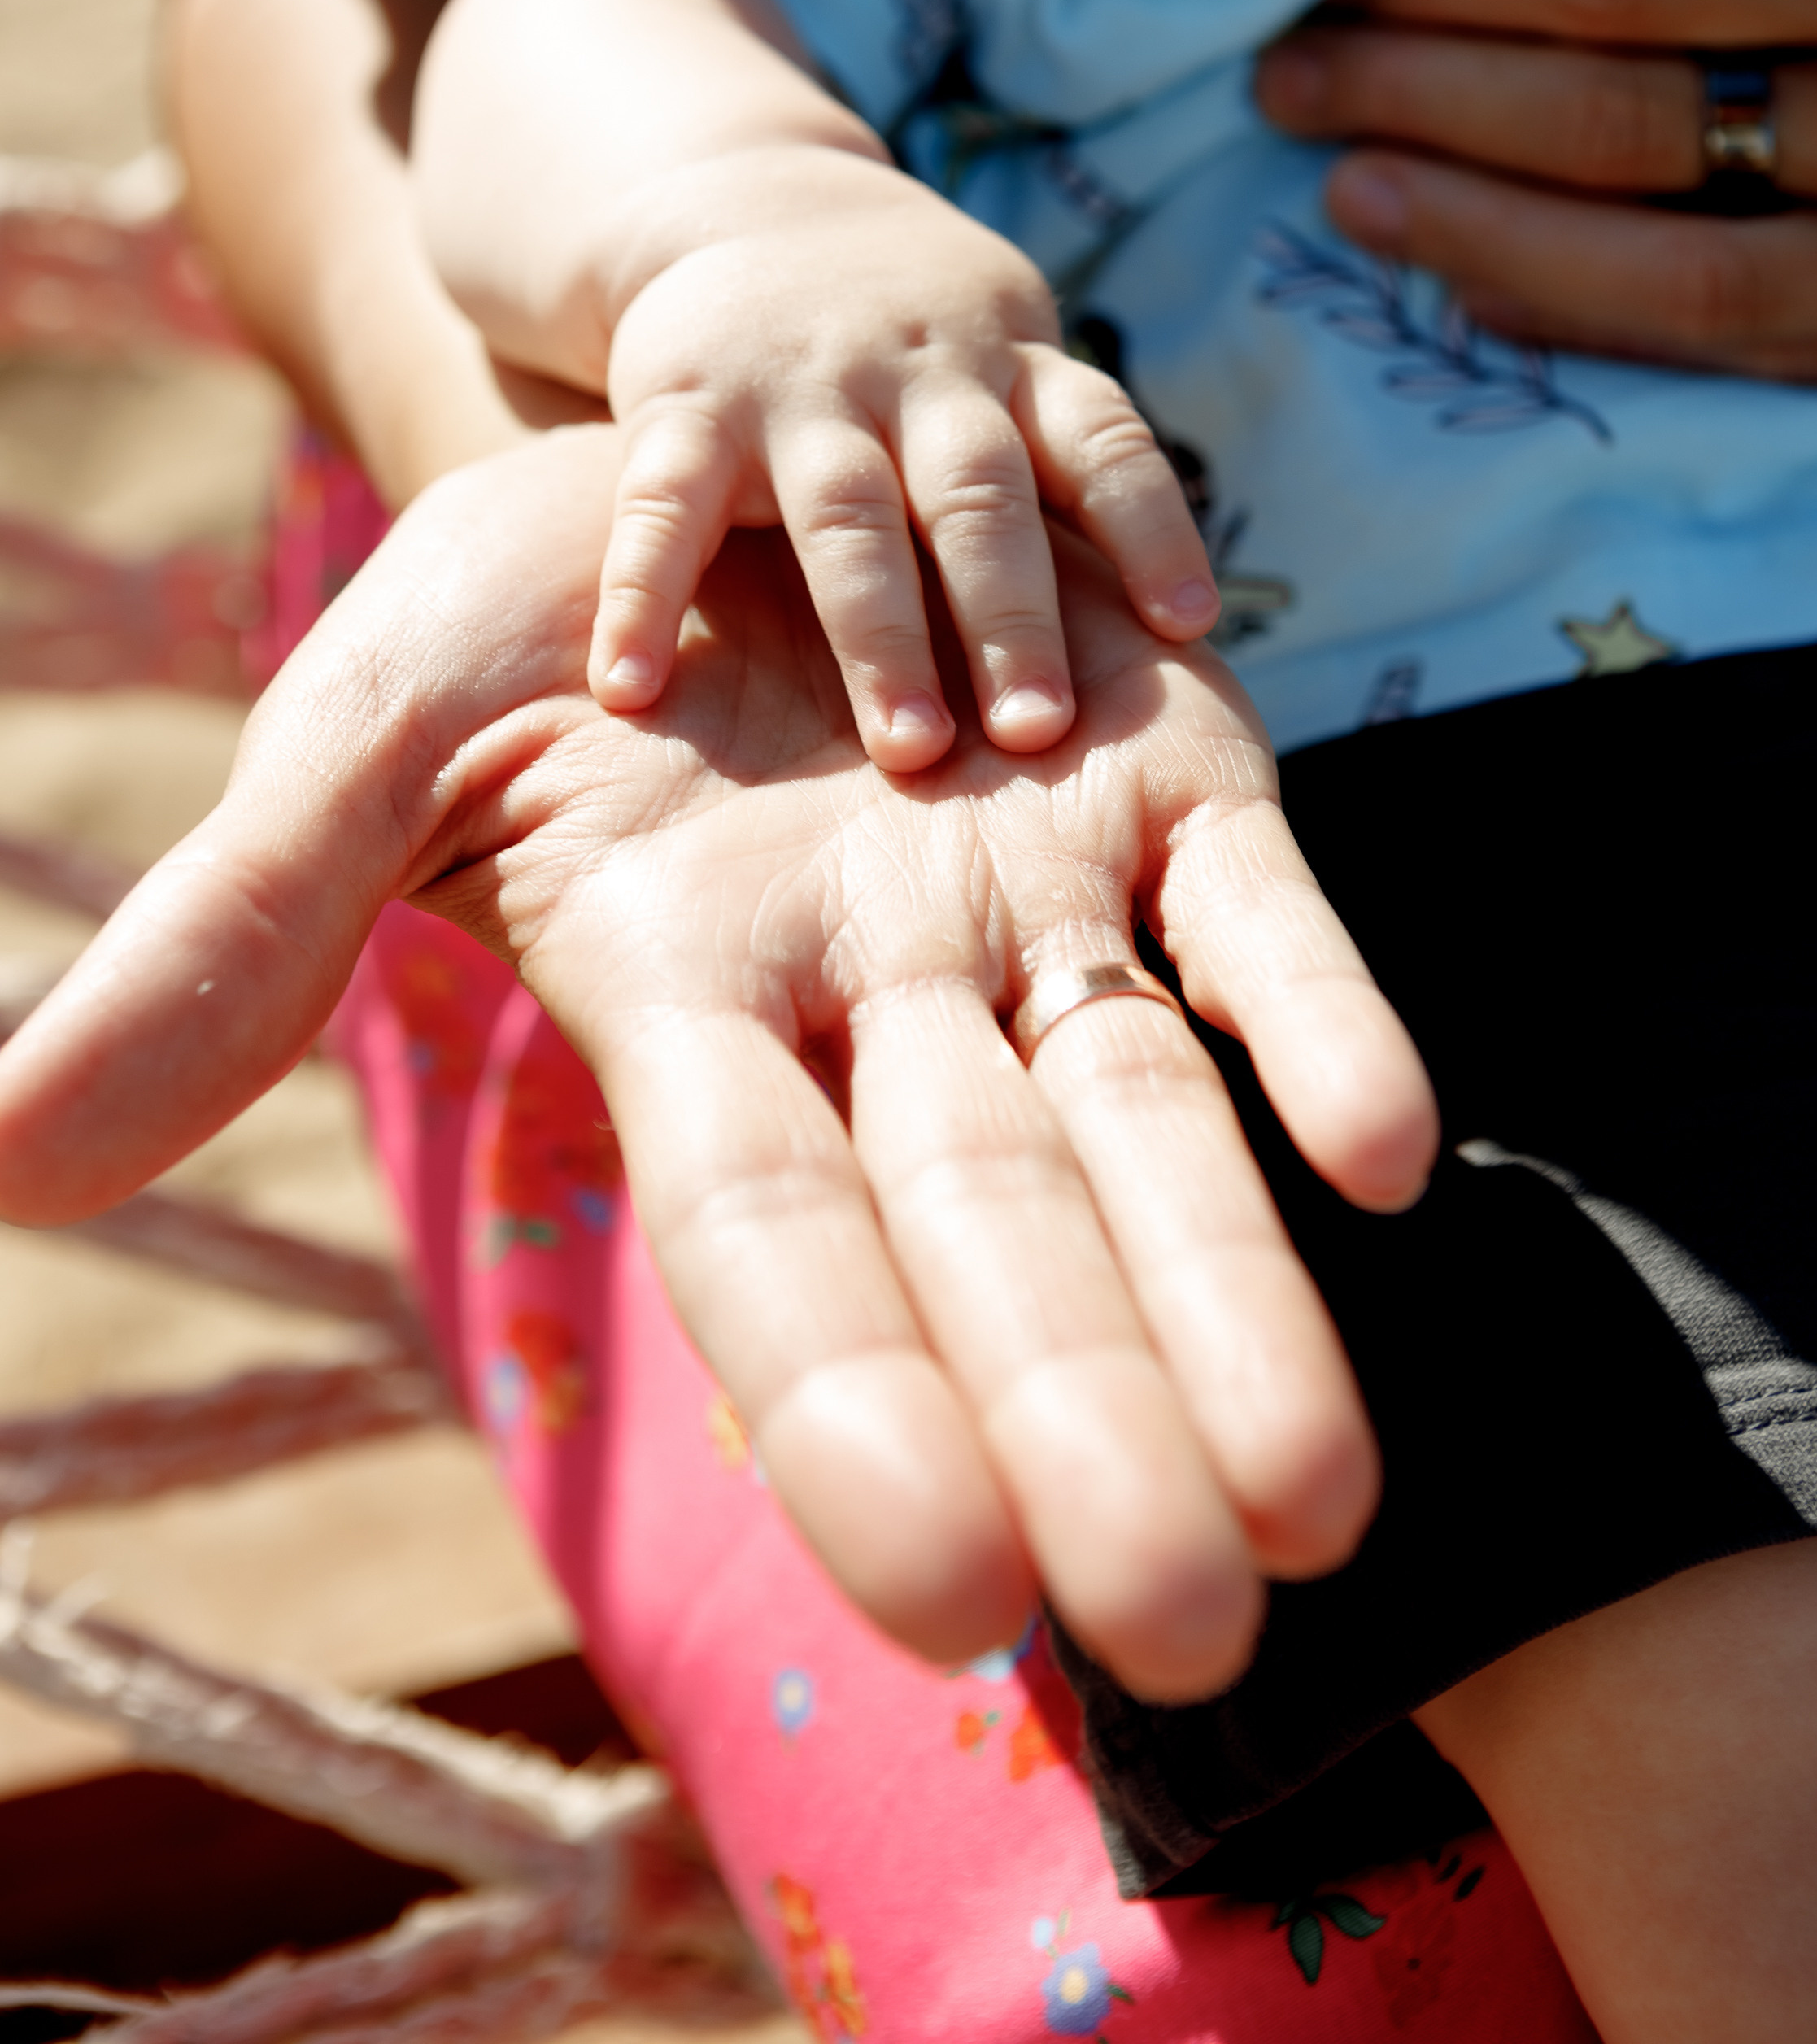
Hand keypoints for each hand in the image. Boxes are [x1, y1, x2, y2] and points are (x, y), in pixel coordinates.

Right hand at [0, 427, 1434, 1703]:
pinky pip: (1261, 921)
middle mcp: (890, 998)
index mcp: (694, 1005)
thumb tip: (6, 1157)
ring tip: (1330, 1512)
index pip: (770, 1240)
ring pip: (1155, 1123)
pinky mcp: (1172, 786)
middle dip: (1090, 1419)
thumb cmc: (525, 617)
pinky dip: (1320, 1019)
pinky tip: (1387, 1158)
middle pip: (996, 1232)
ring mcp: (1045, 898)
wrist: (717, 473)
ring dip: (1244, 1300)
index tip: (952, 1595)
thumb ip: (237, 933)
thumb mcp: (373, 736)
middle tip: (1200, 1635)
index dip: (850, 1404)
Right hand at [594, 144, 1218, 764]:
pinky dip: (643, 595)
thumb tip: (1181, 649)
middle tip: (1041, 731)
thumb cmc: (918, 345)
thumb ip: (1063, 478)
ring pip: (850, 515)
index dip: (1154, 525)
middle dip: (1015, 615)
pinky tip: (631, 688)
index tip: (1189, 625)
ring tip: (913, 750)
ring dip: (881, 634)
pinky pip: (662, 507)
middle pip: (979, 498)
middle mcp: (920, 374)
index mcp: (1013, 370)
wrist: (750, 204)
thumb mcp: (1005, 366)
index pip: (1102, 441)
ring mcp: (802, 388)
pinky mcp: (687, 403)